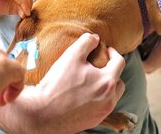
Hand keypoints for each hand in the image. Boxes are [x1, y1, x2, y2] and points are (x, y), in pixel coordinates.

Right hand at [0, 33, 125, 133]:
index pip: (119, 62)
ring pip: (112, 96)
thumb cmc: (57, 83)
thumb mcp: (71, 56)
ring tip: (92, 81)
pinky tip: (85, 95)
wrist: (41, 112)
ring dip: (106, 87)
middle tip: (100, 67)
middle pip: (119, 82)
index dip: (113, 53)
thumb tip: (95, 38)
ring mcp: (102, 112)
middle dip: (112, 72)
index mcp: (107, 81)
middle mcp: (109, 99)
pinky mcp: (94, 121)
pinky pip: (102, 108)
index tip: (106, 50)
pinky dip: (98, 100)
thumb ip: (86, 42)